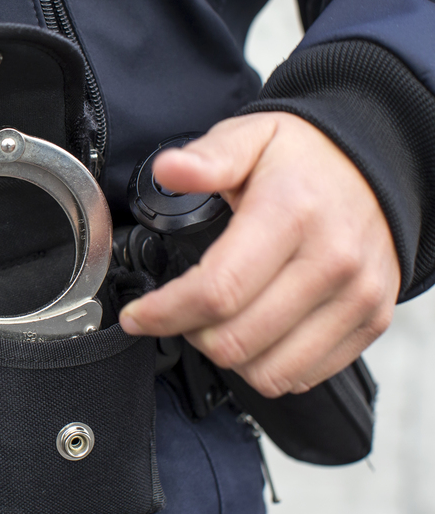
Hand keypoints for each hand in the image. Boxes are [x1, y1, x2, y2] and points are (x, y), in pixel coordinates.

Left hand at [119, 112, 399, 396]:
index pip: (218, 290)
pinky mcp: (372, 322)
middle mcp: (331, 261)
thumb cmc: (305, 158)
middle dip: (188, 334)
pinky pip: (304, 376)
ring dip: (227, 357)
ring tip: (214, 323)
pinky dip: (268, 367)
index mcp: (292, 214)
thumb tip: (168, 169)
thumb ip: (208, 157)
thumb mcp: (251, 137)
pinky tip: (254, 333)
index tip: (137, 315)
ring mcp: (356, 297)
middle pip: (236, 339)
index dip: (165, 313)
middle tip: (176, 313)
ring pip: (269, 371)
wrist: (377, 167)